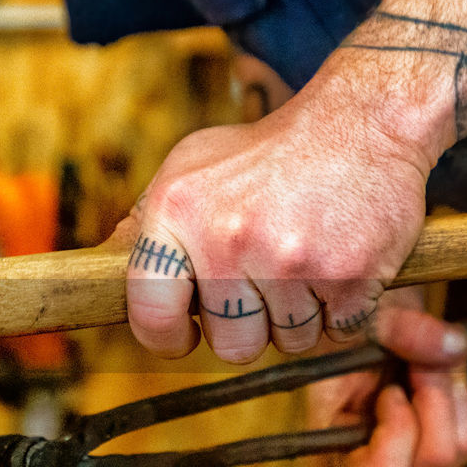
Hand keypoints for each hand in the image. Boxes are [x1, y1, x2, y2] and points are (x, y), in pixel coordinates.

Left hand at [123, 83, 430, 362]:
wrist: (362, 121)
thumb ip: (149, 220)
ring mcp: (290, 260)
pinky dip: (343, 310)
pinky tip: (338, 264)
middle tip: (265, 282)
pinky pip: (337, 333)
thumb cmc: (270, 151)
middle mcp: (228, 237)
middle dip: (250, 327)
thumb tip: (103, 269)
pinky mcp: (349, 275)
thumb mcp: (192, 166)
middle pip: (231, 346)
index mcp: (178, 211)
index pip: (150, 312)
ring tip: (305, 262)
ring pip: (289, 343)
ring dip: (300, 317)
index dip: (166, 336)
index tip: (185, 332)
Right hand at [306, 290, 466, 466]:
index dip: (400, 428)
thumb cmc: (351, 334)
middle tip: (419, 364)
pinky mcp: (447, 462)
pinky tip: (441, 386)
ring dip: (452, 396)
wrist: (371, 336)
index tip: (392, 389)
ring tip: (426, 367)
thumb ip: (399, 331)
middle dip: (435, 400)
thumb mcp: (361, 322)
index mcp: (332, 455)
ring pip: (463, 450)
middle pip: (435, 460)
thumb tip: (456, 347)